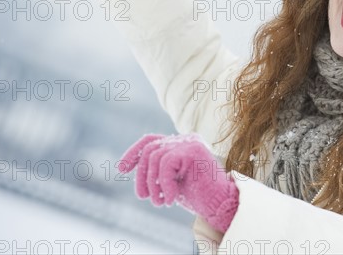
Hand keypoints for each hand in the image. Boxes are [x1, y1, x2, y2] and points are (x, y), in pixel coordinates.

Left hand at [118, 134, 239, 233]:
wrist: (221, 204)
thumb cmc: (198, 195)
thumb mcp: (171, 180)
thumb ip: (157, 169)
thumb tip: (127, 166)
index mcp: (182, 144)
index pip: (151, 140)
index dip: (134, 153)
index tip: (121, 169)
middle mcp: (187, 139)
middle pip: (150, 149)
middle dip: (141, 175)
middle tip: (144, 196)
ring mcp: (190, 143)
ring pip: (155, 157)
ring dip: (152, 184)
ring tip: (159, 201)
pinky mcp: (193, 151)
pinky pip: (166, 164)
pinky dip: (164, 184)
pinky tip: (170, 199)